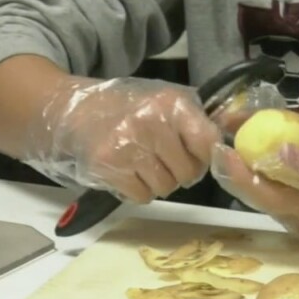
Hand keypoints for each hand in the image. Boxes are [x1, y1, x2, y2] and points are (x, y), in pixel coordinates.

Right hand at [24, 77, 221, 202]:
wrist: (76, 111)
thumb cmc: (126, 109)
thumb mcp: (163, 102)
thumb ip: (193, 122)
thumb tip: (223, 151)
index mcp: (170, 104)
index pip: (207, 142)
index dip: (206, 158)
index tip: (197, 158)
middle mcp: (150, 123)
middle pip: (187, 173)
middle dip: (179, 173)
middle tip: (163, 162)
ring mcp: (127, 146)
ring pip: (165, 188)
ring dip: (158, 183)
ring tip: (143, 165)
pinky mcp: (108, 166)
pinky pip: (141, 196)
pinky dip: (138, 190)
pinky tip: (127, 172)